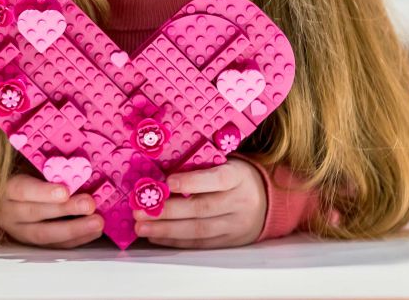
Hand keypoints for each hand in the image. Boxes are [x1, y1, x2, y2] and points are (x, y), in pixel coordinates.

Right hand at [0, 173, 103, 247]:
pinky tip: (93, 231)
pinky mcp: (35, 244)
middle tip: (89, 204)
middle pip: (35, 214)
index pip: (22, 190)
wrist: (15, 197)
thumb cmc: (29, 175)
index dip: (43, 192)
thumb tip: (77, 166)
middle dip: (65, 210)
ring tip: (97, 222)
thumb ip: (49, 168)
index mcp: (8, 189)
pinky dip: (77, 239)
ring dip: (74, 229)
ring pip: (45, 234)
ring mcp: (20, 231)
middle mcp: (10, 213)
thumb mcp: (32, 167)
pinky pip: (55, 245)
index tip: (65, 191)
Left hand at [133, 158, 266, 248]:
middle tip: (140, 211)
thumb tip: (160, 172)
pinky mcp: (229, 241)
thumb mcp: (226, 164)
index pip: (216, 180)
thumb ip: (201, 168)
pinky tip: (155, 237)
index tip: (167, 183)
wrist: (267, 200)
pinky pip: (200, 244)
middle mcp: (239, 202)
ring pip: (198, 230)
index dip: (192, 182)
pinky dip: (175, 241)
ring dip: (166, 230)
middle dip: (168, 211)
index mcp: (238, 177)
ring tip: (142, 227)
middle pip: (202, 209)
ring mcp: (235, 225)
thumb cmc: (235, 177)